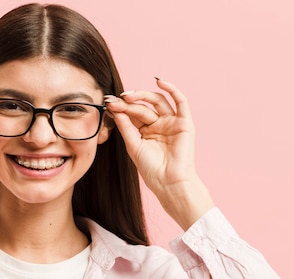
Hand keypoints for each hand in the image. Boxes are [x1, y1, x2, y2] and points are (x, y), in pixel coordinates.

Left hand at [104, 78, 213, 229]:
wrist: (168, 182)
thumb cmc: (151, 169)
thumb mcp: (133, 145)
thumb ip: (125, 126)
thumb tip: (114, 108)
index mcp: (145, 131)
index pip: (133, 114)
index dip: (121, 108)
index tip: (108, 103)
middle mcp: (159, 124)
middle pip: (143, 107)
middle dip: (129, 103)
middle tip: (117, 101)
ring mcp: (172, 122)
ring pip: (158, 101)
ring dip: (143, 95)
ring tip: (129, 96)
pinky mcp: (184, 122)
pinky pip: (180, 101)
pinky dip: (172, 89)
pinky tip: (159, 81)